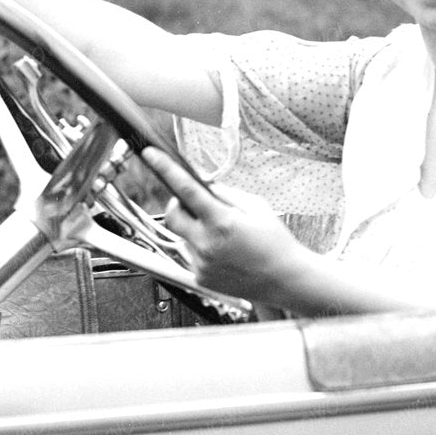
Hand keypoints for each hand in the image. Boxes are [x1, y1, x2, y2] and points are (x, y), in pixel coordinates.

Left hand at [140, 147, 306, 305]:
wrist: (285, 280)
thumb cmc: (275, 242)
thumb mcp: (256, 206)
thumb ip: (225, 193)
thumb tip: (202, 185)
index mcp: (221, 222)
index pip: (186, 189)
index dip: (165, 169)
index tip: (150, 154)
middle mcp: (206, 244)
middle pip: (172, 215)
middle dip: (179, 205)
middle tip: (197, 205)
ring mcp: (201, 264)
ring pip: (184, 236)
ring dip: (196, 229)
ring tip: (225, 238)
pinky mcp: (200, 277)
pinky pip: (191, 254)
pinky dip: (202, 248)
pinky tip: (225, 253)